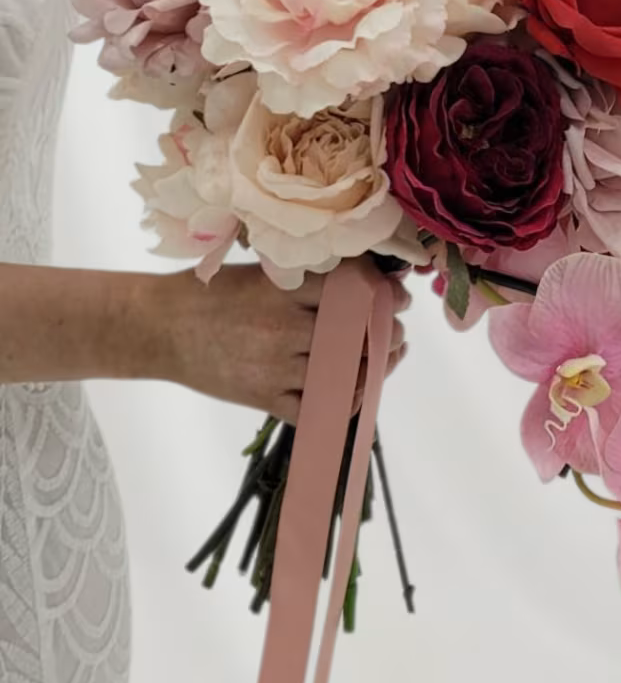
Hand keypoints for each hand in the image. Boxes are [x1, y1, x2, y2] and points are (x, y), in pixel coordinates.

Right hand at [144, 262, 410, 422]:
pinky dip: (341, 404)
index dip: (384, 295)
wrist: (159, 328)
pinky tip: (351, 392)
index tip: (399, 297)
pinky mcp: (263, 397)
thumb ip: (306, 278)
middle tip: (395, 332)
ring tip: (383, 360)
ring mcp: (274, 367)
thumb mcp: (260, 272)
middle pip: (357, 336)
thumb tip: (363, 279)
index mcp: (284, 290)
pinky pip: (317, 410)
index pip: (352, 291)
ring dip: (371, 369)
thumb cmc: (211, 292)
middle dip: (386, 335)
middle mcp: (283, 329)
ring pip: (344, 375)